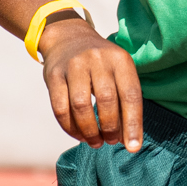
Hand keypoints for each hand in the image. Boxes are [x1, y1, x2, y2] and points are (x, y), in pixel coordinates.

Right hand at [39, 17, 144, 151]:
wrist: (68, 38)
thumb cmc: (101, 64)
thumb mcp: (119, 71)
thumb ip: (125, 102)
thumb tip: (128, 140)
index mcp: (120, 59)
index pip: (130, 95)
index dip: (133, 124)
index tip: (133, 147)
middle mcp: (97, 59)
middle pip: (106, 101)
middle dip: (110, 128)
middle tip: (110, 141)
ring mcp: (74, 65)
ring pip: (81, 106)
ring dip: (89, 131)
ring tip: (95, 142)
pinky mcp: (53, 75)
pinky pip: (60, 108)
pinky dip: (70, 127)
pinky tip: (78, 135)